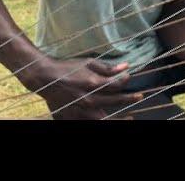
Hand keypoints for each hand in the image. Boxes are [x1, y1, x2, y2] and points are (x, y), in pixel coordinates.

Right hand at [20, 57, 142, 119]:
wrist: (45, 78)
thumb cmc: (68, 68)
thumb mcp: (88, 62)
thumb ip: (108, 67)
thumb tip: (126, 66)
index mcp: (92, 84)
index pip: (116, 85)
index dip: (125, 80)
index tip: (129, 77)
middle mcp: (88, 99)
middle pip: (115, 101)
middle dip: (129, 99)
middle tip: (139, 96)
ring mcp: (80, 110)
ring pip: (103, 119)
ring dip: (117, 118)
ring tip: (129, 118)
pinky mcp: (72, 117)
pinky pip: (89, 122)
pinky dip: (99, 121)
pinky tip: (107, 119)